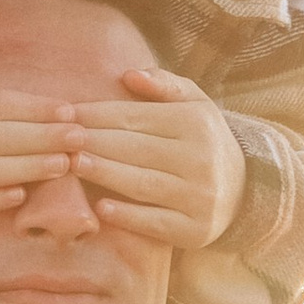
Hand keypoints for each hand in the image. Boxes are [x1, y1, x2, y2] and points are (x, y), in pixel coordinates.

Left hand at [72, 68, 246, 247]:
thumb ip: (163, 84)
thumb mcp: (194, 104)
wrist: (244, 192)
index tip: (66, 114)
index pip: (135, 117)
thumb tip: (129, 74)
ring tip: (72, 164)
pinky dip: (127, 216)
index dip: (97, 114)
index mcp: (195, 123)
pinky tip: (100, 208)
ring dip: (104, 173)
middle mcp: (199, 158)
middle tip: (60, 140)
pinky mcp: (194, 229)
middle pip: (134, 149)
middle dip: (93, 142)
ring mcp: (198, 196)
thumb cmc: (202, 141)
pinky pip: (154, 222)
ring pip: (141, 183)